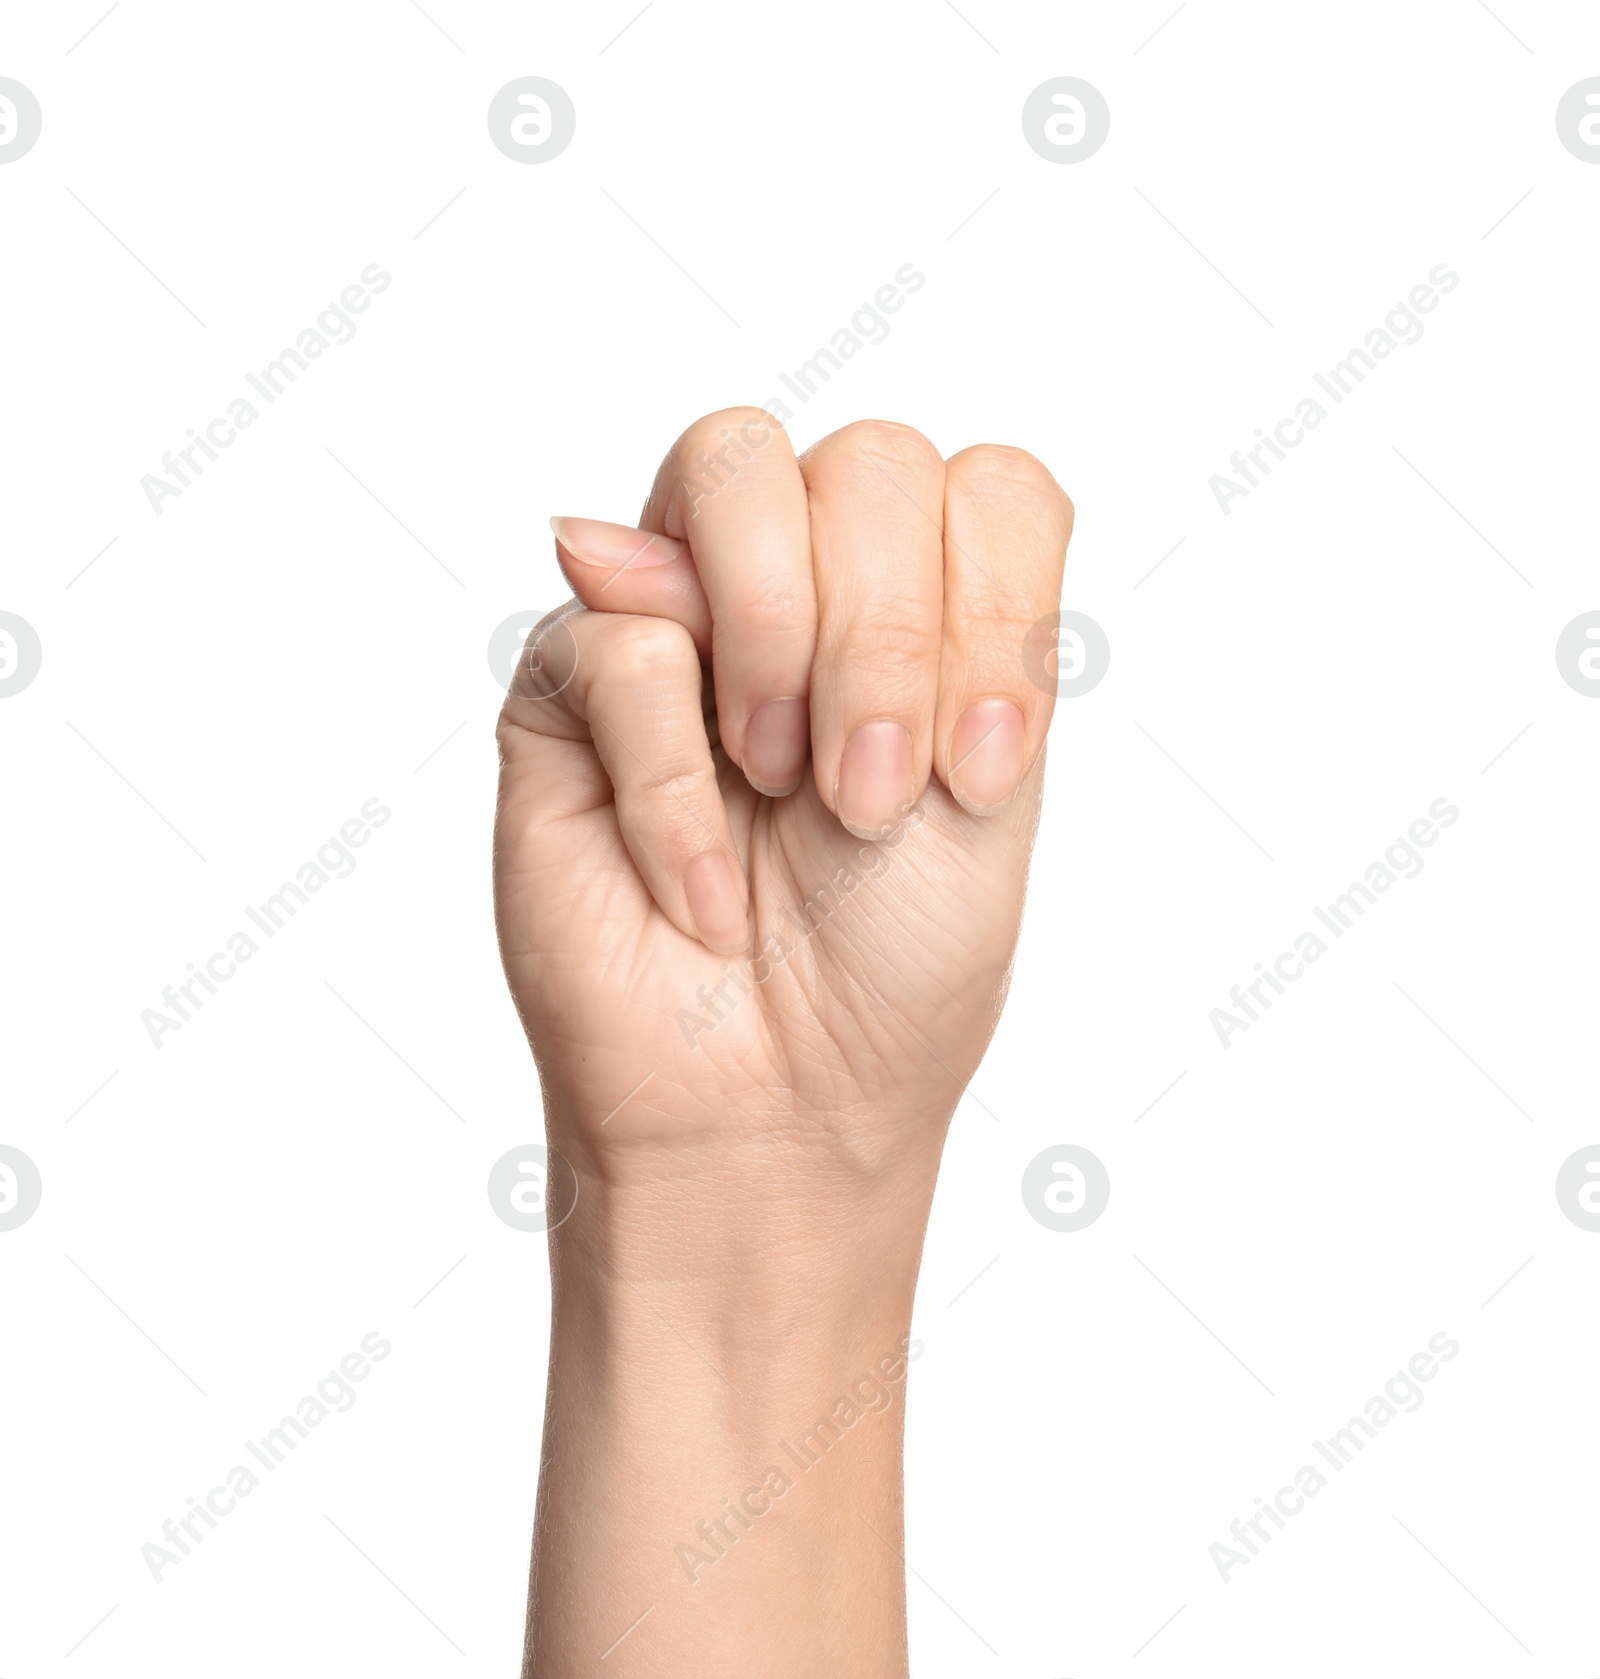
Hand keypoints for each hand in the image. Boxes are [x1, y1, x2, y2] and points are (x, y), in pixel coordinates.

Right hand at [494, 411, 1071, 1207]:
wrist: (783, 1106)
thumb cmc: (889, 968)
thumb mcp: (993, 791)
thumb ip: (949, 617)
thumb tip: (799, 512)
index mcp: (930, 614)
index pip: (984, 485)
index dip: (992, 610)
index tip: (978, 770)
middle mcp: (807, 592)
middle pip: (868, 462)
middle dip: (889, 638)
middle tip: (867, 796)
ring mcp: (684, 619)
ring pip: (734, 469)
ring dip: (782, 647)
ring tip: (781, 788)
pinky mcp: (571, 687)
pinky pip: (626, 643)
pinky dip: (678, 784)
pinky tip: (696, 884)